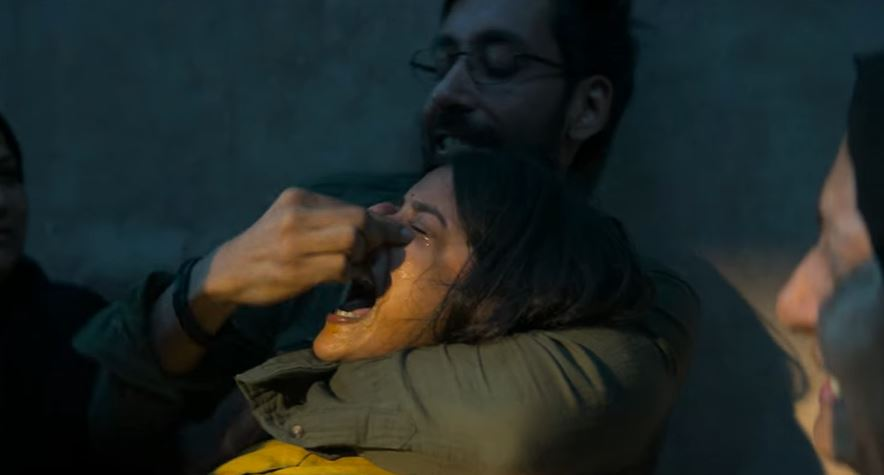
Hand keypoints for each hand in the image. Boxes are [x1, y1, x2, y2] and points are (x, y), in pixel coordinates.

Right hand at [198, 188, 412, 306]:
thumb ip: (340, 216)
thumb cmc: (271, 246)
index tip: (399, 234)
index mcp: (299, 198)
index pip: (353, 207)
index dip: (381, 223)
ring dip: (362, 257)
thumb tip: (389, 210)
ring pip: (352, 243)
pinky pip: (340, 268)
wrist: (229, 271)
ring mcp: (294, 243)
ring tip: (358, 265)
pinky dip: (350, 273)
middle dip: (377, 238)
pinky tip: (344, 276)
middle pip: (358, 221)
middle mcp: (296, 215)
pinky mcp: (294, 270)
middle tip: (380, 252)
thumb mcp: (299, 221)